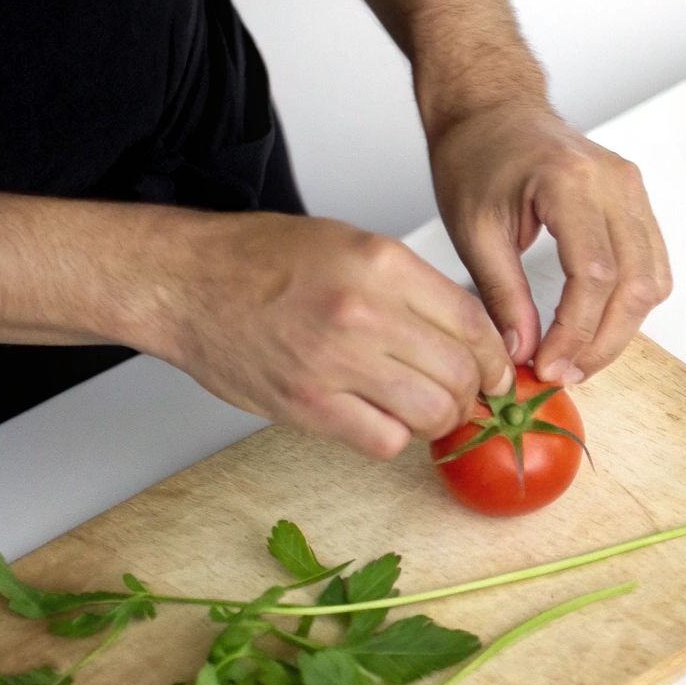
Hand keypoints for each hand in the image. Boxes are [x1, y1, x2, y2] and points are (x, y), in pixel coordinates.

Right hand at [157, 213, 513, 458]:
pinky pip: (383, 440)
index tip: (499, 371)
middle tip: (464, 395)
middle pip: (460, 374)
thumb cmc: (263, 260)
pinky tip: (382, 418)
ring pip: (430, 414)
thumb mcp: (354, 244)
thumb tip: (470, 333)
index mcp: (383, 265)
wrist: (186, 281)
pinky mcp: (306, 404)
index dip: (495, 357)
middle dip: (473, 392)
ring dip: (437, 420)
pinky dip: (394, 437)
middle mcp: (364, 311)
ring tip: (423, 409)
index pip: (473, 323)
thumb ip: (414, 287)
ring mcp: (334, 361)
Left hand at [428, 106, 671, 384]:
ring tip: (578, 356)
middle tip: (564, 371)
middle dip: (601, 341)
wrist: (492, 110)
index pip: (594, 275)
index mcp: (569, 181)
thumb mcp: (473, 230)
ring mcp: (631, 189)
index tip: (548, 363)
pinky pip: (652, 264)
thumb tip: (522, 350)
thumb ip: (501, 295)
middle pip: (634, 284)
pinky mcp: (635, 201)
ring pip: (652, 280)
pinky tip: (596, 324)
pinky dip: (630, 303)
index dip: (575, 331)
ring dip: (620, 329)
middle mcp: (613, 182)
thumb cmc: (477, 153)